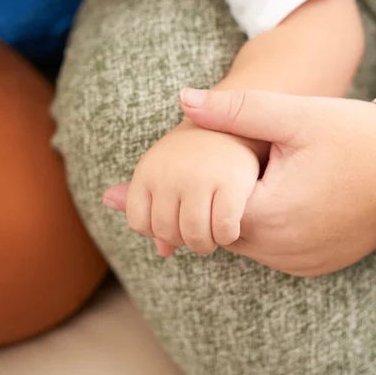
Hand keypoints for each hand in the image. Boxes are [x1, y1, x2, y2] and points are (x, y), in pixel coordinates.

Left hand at [104, 119, 260, 255]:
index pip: (139, 223)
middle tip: (201, 232)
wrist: (235, 122)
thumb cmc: (200, 155)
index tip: (178, 223)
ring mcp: (199, 179)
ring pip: (194, 236)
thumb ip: (157, 209)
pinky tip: (232, 226)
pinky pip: (223, 230)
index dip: (158, 231)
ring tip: (215, 234)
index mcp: (148, 171)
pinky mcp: (230, 183)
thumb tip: (161, 252)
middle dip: (185, 241)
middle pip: (167, 233)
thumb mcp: (168, 173)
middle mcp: (169, 174)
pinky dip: (227, 236)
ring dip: (207, 243)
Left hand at [176, 88, 375, 275]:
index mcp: (268, 217)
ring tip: (268, 181)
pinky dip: (272, 230)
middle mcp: (281, 252)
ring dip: (249, 215)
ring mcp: (301, 264)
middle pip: (226, 226)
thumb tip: (185, 100)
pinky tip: (287, 200)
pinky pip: (276, 252)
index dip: (212, 179)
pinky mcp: (318, 266)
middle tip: (249, 167)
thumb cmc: (358, 137)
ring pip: (250, 241)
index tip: (229, 158)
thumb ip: (237, 111)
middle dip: (229, 198)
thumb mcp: (297, 116)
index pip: (209, 205)